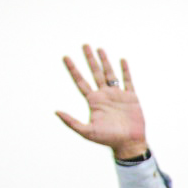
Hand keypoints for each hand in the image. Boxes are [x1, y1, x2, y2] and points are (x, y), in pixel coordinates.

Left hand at [56, 45, 146, 159]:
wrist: (129, 143)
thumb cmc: (108, 139)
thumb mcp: (87, 132)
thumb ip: (71, 122)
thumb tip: (56, 111)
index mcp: (93, 101)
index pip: (80, 81)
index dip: (73, 69)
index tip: (65, 57)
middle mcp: (104, 95)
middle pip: (95, 73)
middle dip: (89, 59)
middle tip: (84, 45)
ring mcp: (117, 95)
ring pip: (110, 74)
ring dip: (105, 61)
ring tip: (99, 49)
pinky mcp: (131, 97)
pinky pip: (127, 81)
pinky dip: (125, 70)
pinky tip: (122, 60)